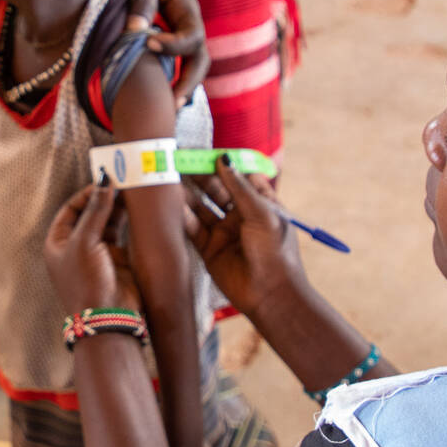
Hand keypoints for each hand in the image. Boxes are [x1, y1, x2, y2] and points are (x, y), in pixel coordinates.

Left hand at [43, 183, 140, 313]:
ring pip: (106, 222)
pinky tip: (136, 210)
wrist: (108, 317)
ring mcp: (96, 253)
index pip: (71, 208)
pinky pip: (120, 234)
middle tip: (122, 183)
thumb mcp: (85, 242)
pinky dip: (127, 221)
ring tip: (131, 193)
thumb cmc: (86, 282)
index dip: (87, 194)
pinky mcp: (116, 259)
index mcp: (58, 242)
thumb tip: (104, 181)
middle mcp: (75, 246)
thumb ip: (95, 210)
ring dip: (117, 208)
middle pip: (90, 213)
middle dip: (105, 198)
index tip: (105, 182)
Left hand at [115, 0, 207, 103]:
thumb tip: (137, 32)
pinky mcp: (168, 44)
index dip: (174, 44)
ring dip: (181, 90)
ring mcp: (180, 37)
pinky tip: (155, 102)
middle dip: (189, 83)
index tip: (149, 44)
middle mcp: (188, 26)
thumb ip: (142, 1)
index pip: (192, 35)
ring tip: (166, 111)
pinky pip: (174, 68)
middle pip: (200, 60)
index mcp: (187, 9)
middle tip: (172, 103)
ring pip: (190, 68)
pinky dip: (168, 84)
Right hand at [184, 158, 305, 319]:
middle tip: (179, 161)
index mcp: (260, 203)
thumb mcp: (262, 213)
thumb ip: (239, 187)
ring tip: (170, 179)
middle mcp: (240, 215)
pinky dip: (183, 217)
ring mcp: (224, 232)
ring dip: (188, 194)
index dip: (224, 164)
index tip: (206, 152)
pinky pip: (194, 229)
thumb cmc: (275, 251)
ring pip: (202, 207)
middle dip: (200, 176)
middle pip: (216, 189)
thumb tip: (224, 159)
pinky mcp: (209, 249)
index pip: (240, 176)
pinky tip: (173, 206)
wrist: (271, 294)